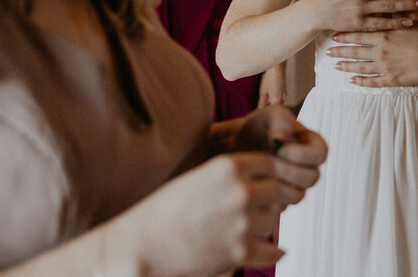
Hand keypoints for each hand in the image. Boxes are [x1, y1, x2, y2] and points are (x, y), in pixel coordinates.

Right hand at [123, 151, 289, 271]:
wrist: (140, 249)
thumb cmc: (161, 214)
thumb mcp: (197, 179)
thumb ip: (230, 178)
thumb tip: (263, 182)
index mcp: (227, 167)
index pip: (270, 163)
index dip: (268, 173)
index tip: (265, 181)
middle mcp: (239, 192)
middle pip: (277, 191)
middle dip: (269, 199)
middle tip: (259, 207)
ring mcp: (242, 223)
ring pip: (274, 220)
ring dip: (264, 224)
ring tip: (244, 227)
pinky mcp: (240, 253)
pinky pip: (272, 251)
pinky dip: (272, 253)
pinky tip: (274, 251)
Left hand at [229, 105, 327, 205]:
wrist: (234, 146)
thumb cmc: (255, 127)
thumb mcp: (268, 115)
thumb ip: (281, 121)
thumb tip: (283, 141)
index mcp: (311, 144)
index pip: (322, 155)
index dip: (304, 155)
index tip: (280, 149)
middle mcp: (307, 167)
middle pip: (313, 178)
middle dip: (290, 171)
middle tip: (268, 165)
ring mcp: (294, 185)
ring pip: (299, 195)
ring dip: (279, 185)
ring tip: (260, 174)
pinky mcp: (279, 200)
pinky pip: (281, 206)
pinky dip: (268, 198)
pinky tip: (254, 186)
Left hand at [257, 62, 286, 107]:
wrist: (277, 67)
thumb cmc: (269, 78)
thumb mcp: (262, 91)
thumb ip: (261, 102)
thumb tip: (259, 110)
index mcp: (276, 101)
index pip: (269, 111)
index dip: (263, 111)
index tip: (257, 111)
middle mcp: (282, 99)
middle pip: (274, 108)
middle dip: (268, 108)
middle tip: (260, 106)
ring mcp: (284, 94)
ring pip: (278, 103)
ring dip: (273, 103)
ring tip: (266, 101)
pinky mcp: (285, 90)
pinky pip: (281, 98)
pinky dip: (277, 99)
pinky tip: (272, 95)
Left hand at [326, 10, 417, 86]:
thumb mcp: (413, 17)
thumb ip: (401, 6)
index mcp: (383, 35)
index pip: (359, 35)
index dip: (346, 35)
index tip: (334, 35)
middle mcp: (379, 51)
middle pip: (355, 51)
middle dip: (341, 51)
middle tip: (328, 51)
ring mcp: (384, 66)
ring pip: (360, 67)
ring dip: (347, 66)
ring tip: (335, 66)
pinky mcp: (390, 79)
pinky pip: (372, 81)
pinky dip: (361, 81)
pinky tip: (352, 81)